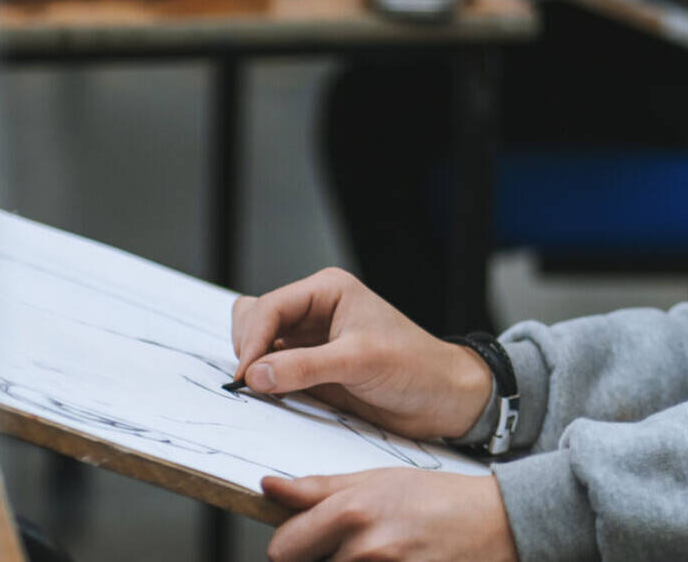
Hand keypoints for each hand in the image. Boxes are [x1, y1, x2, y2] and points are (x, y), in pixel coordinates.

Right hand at [231, 267, 492, 439]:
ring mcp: (311, 340)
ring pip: (259, 344)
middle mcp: (315, 311)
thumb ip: (305, 367)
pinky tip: (273, 397)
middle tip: (253, 385)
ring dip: (254, 366)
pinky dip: (265, 382)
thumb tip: (255, 374)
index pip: (269, 308)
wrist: (442, 397)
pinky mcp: (312, 368)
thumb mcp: (359, 362)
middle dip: (249, 349)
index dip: (252, 341)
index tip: (245, 377)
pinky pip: (273, 370)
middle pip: (254, 319)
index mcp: (328, 291)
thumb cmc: (415, 367)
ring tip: (264, 391)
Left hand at [264, 469, 516, 561]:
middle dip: (321, 560)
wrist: (496, 523)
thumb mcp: (378, 480)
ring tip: (382, 553)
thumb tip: (269, 488)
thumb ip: (319, 489)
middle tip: (354, 546)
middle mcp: (365, 549)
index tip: (309, 541)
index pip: (282, 548)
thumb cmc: (439, 499)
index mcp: (353, 512)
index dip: (293, 545)